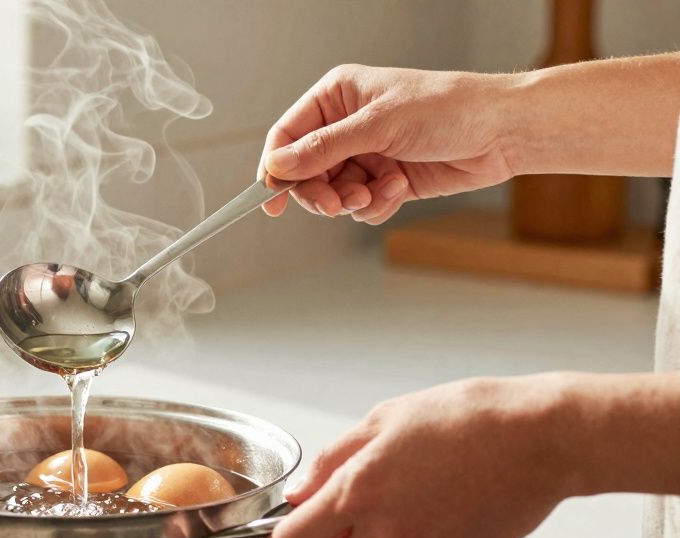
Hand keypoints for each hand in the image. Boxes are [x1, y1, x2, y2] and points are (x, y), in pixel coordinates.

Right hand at [259, 65, 517, 223]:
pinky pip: (360, 205)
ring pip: (333, 193)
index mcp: (337, 97)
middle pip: (305, 172)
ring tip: (376, 193)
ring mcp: (366, 154)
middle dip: (320, 192)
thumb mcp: (378, 126)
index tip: (271, 198)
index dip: (276, 167)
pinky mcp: (385, 181)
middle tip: (335, 205)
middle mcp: (347, 126)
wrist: (501, 132)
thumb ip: (323, 148)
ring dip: (351, 201)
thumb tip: (277, 165)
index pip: (288, 135)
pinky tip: (398, 190)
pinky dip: (375, 205)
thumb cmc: (448, 109)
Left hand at [265, 375, 577, 537]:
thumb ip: (332, 461)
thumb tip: (302, 494)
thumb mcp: (382, 420)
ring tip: (410, 503)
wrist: (538, 438)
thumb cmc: (466, 418)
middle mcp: (388, 532)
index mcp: (359, 493)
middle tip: (346, 522)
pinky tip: (443, 510)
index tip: (288, 531)